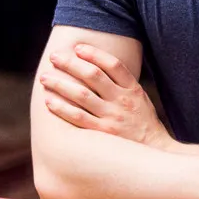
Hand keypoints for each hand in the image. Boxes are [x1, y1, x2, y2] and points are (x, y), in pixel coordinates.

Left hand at [39, 43, 172, 148]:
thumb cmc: (143, 122)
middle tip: (54, 56)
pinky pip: (78, 118)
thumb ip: (123, 83)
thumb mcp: (140, 98)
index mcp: (133, 89)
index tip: (78, 47)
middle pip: (93, 75)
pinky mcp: (102, 134)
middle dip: (71, 64)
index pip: (113, 65)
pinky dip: (62, 108)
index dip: (94, 54)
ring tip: (45, 78)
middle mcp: (122, 101)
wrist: (153, 151)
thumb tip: (97, 65)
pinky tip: (49, 101)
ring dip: (61, 84)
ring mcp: (112, 117)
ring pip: (82, 95)